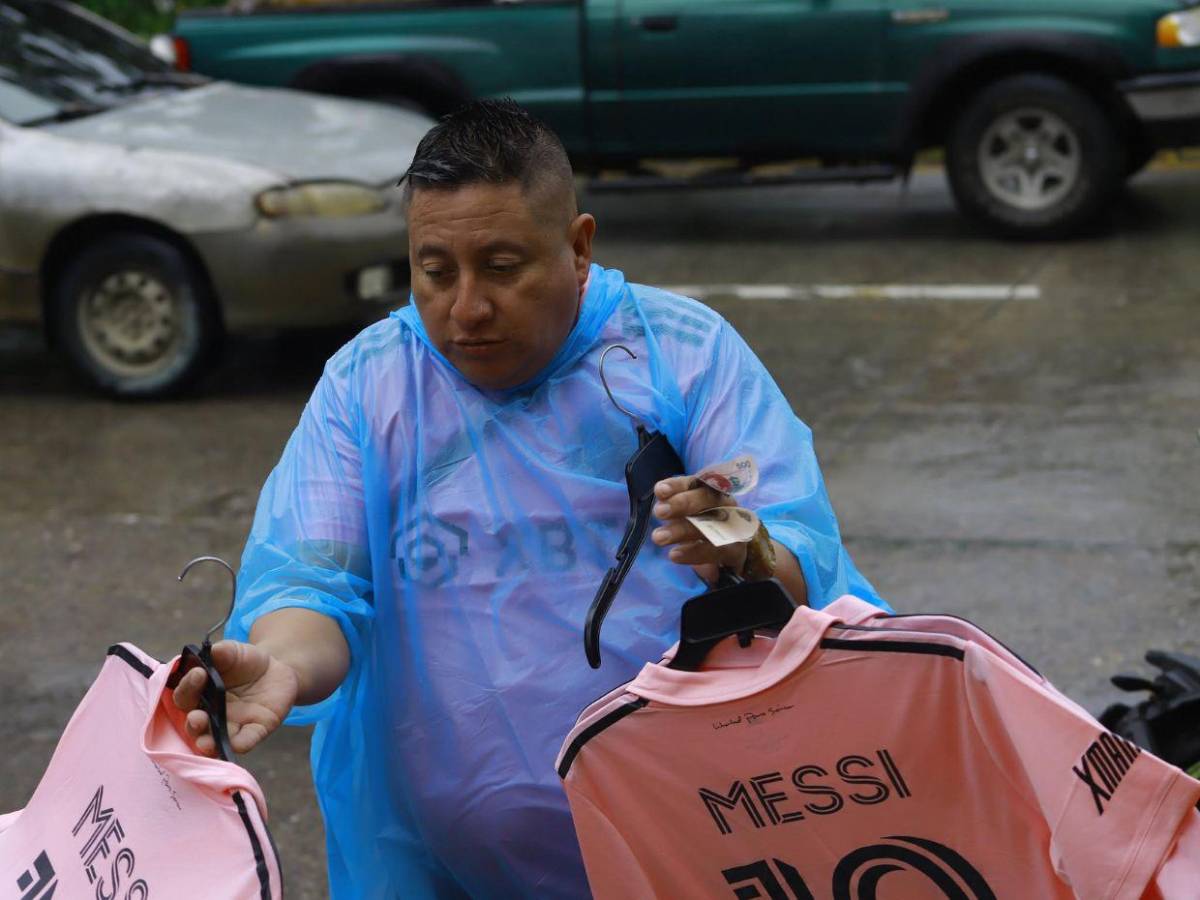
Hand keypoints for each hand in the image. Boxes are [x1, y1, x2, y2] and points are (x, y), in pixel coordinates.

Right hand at [171, 640, 298, 757]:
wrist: (277, 669)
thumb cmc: (245, 661)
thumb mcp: (235, 651)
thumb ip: (223, 651)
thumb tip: (213, 651)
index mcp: (199, 693)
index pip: (184, 695)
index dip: (188, 686)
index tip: (198, 674)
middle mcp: (209, 714)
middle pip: (194, 724)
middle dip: (193, 723)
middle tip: (196, 717)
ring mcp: (231, 724)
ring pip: (213, 739)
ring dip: (207, 742)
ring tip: (205, 742)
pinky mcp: (254, 730)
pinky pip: (245, 741)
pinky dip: (240, 744)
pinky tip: (236, 744)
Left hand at [651, 475, 748, 585]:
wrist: (728, 552)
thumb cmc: (701, 526)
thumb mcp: (686, 513)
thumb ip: (673, 505)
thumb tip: (660, 498)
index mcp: (712, 490)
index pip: (696, 482)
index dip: (678, 485)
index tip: (659, 491)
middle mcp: (726, 504)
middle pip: (707, 498)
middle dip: (682, 503)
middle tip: (659, 512)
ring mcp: (734, 527)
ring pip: (710, 525)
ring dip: (682, 530)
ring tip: (659, 537)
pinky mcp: (736, 550)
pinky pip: (716, 550)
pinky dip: (694, 553)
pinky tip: (674, 555)